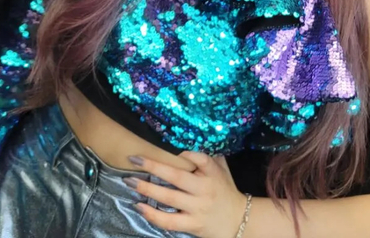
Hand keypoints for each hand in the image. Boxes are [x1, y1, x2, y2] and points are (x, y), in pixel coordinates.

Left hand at [124, 151, 247, 237]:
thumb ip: (206, 157)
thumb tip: (185, 144)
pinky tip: (140, 206)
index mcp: (213, 173)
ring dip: (147, 189)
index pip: (199, 158)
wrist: (239, 222)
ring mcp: (197, 208)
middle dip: (153, 167)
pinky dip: (153, 214)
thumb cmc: (226, 191)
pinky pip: (169, 221)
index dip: (183, 153)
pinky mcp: (192, 225)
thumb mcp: (222, 169)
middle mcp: (204, 189)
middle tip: (134, 159)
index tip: (164, 148)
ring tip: (130, 181)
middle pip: (176, 176)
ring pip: (168, 198)